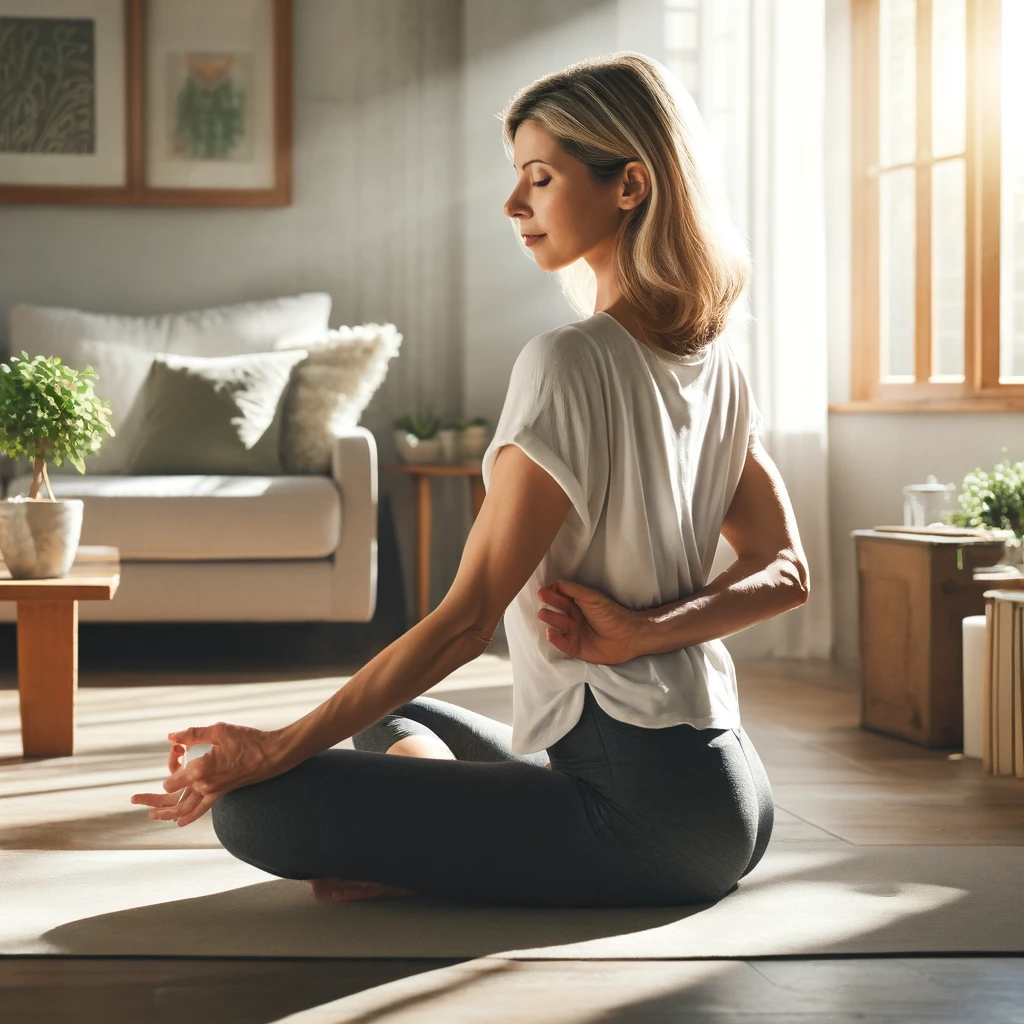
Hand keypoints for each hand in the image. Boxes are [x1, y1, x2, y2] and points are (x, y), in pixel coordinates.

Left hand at [130, 722, 291, 827]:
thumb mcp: (219, 730)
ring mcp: (213, 793)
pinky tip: (178, 822)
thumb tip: (171, 737)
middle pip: (172, 799)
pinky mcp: (220, 795)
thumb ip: (193, 734)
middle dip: (151, 801)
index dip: (170, 763)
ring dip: (165, 813)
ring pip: (184, 809)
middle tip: (133, 800)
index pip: (172, 779)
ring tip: (150, 814)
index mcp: (202, 769)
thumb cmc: (248, 740)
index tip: (178, 751)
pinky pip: (200, 810)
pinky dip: (187, 817)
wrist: (272, 756)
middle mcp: (205, 785)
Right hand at [536, 580, 638, 664]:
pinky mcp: (575, 649)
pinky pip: (562, 644)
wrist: (627, 636)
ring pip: (558, 626)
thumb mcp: (592, 598)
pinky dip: (555, 639)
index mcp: (578, 605)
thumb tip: (556, 584)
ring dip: (550, 619)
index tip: (542, 592)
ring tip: (543, 614)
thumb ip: (574, 590)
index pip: (560, 597)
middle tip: (541, 600)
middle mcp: (574, 618)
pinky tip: (550, 632)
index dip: (551, 593)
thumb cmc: (611, 614)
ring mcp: (574, 634)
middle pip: (557, 610)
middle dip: (549, 605)